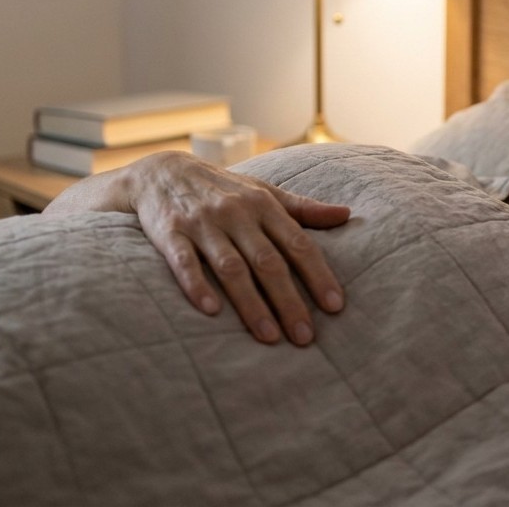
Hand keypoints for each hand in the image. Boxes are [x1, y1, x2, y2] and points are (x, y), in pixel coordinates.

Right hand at [45, 150, 349, 345]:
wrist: (161, 171)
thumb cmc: (223, 189)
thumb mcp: (263, 191)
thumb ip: (303, 208)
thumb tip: (347, 215)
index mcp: (263, 205)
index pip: (298, 244)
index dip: (318, 275)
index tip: (335, 307)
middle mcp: (236, 214)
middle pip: (268, 262)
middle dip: (289, 301)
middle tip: (305, 337)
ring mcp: (202, 223)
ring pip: (232, 268)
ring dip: (251, 304)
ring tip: (269, 337)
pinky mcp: (170, 233)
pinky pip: (185, 262)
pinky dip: (197, 285)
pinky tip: (211, 312)